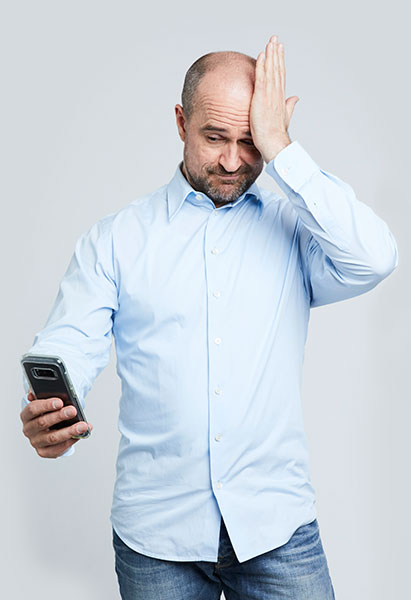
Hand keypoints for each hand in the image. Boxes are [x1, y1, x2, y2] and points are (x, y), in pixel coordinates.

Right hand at [20, 392, 92, 458]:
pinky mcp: (44, 452)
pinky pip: (58, 449)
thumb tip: (34, 392)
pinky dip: (71, 441)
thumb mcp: (47, 400)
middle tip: (73, 411)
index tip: (60, 402)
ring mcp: (36, 442)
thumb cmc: (50, 411)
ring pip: (52, 438)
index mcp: (26, 415)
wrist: (52, 425)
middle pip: (42, 423)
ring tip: (83, 425)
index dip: (46, 405)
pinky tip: (81, 434)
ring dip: (69, 431)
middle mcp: (28, 429)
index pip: (32, 409)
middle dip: (59, 416)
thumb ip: (43, 394)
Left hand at [250, 35, 299, 162]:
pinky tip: (262, 54)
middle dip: (276, 53)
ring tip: (270, 42)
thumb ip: (289, 105)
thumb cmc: (276, 134)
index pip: (280, 75)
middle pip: (277, 68)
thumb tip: (295, 98)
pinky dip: (262, 65)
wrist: (273, 143)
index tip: (280, 49)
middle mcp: (276, 93)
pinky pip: (262, 78)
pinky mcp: (261, 98)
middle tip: (275, 39)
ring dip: (270, 55)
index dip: (280, 61)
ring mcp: (270, 95)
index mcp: (280, 97)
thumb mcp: (284, 117)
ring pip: (271, 70)